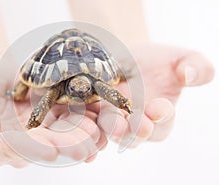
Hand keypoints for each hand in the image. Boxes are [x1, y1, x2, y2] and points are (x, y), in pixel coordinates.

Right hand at [0, 61, 104, 167]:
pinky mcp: (50, 118)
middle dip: (64, 147)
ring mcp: (36, 134)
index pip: (8, 151)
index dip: (30, 150)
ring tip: (98, 134)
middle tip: (86, 145)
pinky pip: (68, 121)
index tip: (51, 150)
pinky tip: (100, 120)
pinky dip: (85, 120)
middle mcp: (16, 146)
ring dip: (80, 137)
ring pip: (60, 137)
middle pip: (41, 148)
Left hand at [91, 43, 214, 146]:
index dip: (162, 118)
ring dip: (111, 128)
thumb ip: (197, 68)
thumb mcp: (182, 59)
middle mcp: (132, 123)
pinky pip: (87, 118)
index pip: (162, 126)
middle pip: (133, 137)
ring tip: (114, 121)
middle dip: (136, 132)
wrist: (126, 53)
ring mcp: (109, 116)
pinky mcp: (90, 108)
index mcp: (157, 118)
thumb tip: (189, 74)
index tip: (158, 107)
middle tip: (138, 124)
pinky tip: (87, 113)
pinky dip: (88, 118)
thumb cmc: (157, 61)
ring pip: (109, 130)